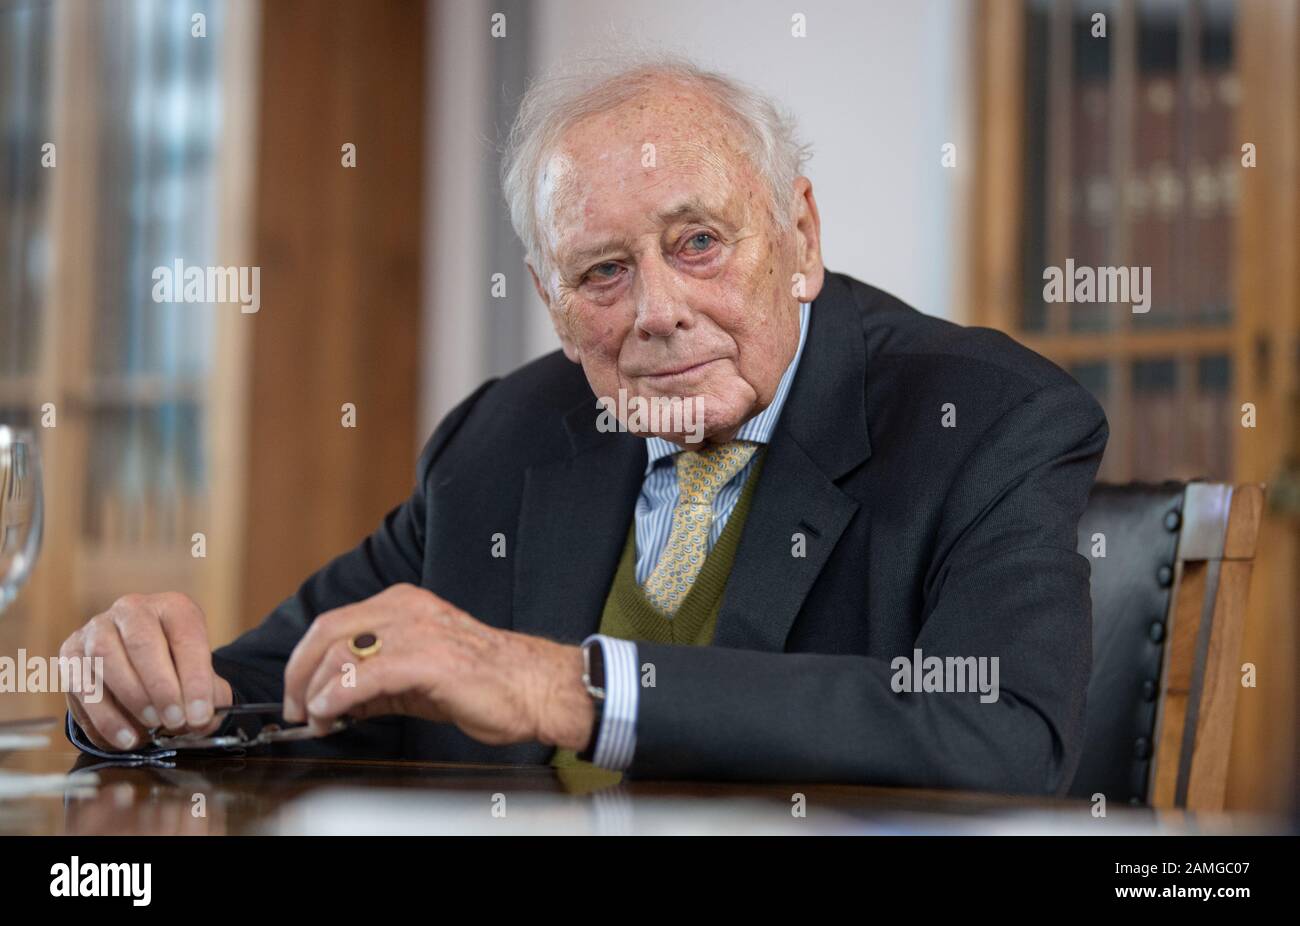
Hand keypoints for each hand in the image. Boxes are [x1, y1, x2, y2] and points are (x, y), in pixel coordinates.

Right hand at [59, 592, 232, 751]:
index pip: (187, 637)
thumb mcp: (201, 678)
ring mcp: (97, 628)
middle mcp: (133, 610)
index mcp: (173, 607)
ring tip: (151, 727)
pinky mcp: (71, 652)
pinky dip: (104, 716)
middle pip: (142, 643)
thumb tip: (200, 721)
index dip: (195, 679)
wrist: (139, 666)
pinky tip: (125, 737)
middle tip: (174, 721)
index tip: (199, 714)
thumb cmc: (176, 671)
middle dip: (161, 688)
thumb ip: (207, 698)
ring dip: (131, 698)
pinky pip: (81, 684)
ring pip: (106, 658)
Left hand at [281, 584, 593, 750]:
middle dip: (299, 674)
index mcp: (405, 603)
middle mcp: (407, 608)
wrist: (535, 687)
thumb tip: (336, 702)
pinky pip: (362, 675)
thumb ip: (378, 681)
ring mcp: (417, 630)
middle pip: (326, 631)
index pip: (334, 622)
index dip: (304, 660)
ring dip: (315, 692)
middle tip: (296, 709)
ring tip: (317, 720)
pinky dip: (335, 698)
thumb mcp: (421, 675)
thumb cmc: (489, 681)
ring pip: (339, 651)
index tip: (298, 693)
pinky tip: (331, 716)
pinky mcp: (426, 659)